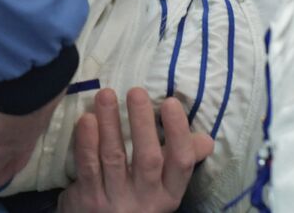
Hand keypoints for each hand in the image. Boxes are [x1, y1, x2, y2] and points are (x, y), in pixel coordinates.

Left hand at [59, 88, 213, 212]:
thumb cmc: (138, 200)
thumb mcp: (164, 188)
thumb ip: (179, 160)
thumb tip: (206, 139)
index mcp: (169, 194)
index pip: (181, 162)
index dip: (178, 132)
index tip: (170, 102)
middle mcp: (145, 200)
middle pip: (147, 159)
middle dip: (142, 123)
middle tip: (136, 91)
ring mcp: (115, 202)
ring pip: (114, 158)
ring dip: (110, 124)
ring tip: (106, 95)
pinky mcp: (87, 202)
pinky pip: (88, 168)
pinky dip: (86, 143)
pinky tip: (86, 120)